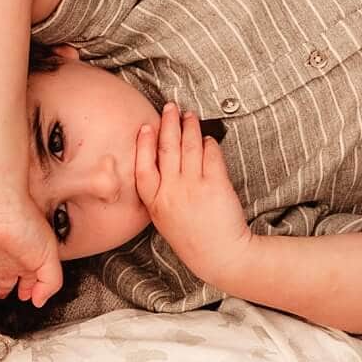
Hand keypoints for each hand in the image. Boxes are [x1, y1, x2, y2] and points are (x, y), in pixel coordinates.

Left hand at [0, 199, 64, 306]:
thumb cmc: (26, 225)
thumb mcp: (50, 256)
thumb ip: (50, 282)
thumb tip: (39, 302)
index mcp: (26, 261)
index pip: (26, 282)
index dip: (27, 292)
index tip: (28, 299)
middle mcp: (6, 263)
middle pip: (4, 284)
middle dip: (5, 293)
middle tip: (5, 302)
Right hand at [133, 103, 254, 284]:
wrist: (219, 255)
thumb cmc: (191, 238)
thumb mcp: (164, 218)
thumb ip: (161, 192)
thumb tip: (165, 162)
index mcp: (154, 202)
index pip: (143, 167)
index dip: (143, 144)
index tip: (145, 127)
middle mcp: (171, 191)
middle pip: (166, 149)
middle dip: (168, 123)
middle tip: (169, 107)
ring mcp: (193, 187)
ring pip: (189, 147)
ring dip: (189, 127)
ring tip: (190, 115)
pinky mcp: (216, 184)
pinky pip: (211, 155)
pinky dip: (209, 143)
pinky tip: (208, 139)